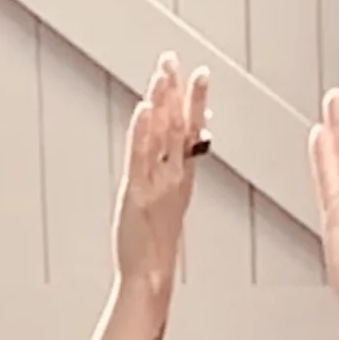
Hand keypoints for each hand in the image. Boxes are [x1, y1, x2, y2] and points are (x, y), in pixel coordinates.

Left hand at [114, 51, 208, 290]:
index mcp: (182, 180)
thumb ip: (172, 180)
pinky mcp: (138, 193)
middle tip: (176, 59)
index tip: (200, 75)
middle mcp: (174, 178)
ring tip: (163, 72)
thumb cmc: (154, 249)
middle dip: (178, 91)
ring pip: (163, 135)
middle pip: (180, 126)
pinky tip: (145, 108)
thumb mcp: (168, 209)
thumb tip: (177, 167)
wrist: (150, 280)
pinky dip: (143, 132)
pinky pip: (141, 157)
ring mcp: (158, 184)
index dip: (196, 102)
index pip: (192, 133)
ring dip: (163, 102)